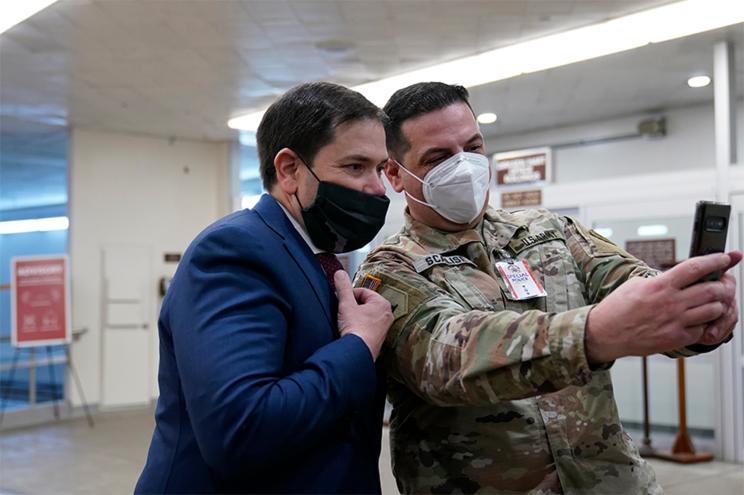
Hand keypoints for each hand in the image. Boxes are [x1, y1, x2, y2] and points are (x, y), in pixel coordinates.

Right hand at [334, 270, 393, 359]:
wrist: (357, 352)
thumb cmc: (355, 329)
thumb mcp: (345, 304)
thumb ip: (342, 287)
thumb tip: (339, 274)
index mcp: (382, 303)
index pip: (362, 291)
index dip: (349, 295)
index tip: (341, 300)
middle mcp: (387, 314)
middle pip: (365, 303)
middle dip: (353, 306)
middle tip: (344, 312)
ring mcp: (384, 327)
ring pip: (366, 315)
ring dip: (356, 317)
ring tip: (348, 323)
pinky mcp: (379, 338)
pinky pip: (367, 327)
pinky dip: (359, 327)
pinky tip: (352, 331)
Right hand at [586, 252, 738, 363]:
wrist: (605, 333)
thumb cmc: (617, 309)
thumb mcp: (636, 285)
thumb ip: (661, 280)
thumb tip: (679, 277)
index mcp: (660, 285)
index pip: (696, 267)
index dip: (716, 260)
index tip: (726, 257)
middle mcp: (670, 302)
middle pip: (712, 290)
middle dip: (723, 285)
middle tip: (723, 284)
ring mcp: (675, 321)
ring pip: (713, 310)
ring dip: (717, 305)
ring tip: (710, 303)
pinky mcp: (675, 338)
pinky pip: (702, 330)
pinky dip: (704, 325)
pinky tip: (696, 321)